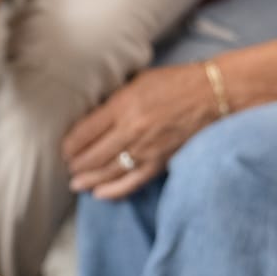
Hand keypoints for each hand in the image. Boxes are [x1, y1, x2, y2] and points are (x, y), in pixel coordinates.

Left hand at [62, 64, 217, 198]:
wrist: (212, 94)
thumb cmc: (174, 82)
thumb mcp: (137, 81)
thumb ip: (114, 100)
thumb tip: (91, 116)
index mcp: (122, 105)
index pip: (84, 132)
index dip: (70, 145)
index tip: (64, 149)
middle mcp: (131, 129)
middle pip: (92, 155)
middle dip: (76, 164)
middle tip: (68, 167)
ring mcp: (146, 149)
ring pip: (108, 171)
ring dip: (88, 180)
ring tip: (76, 183)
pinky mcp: (160, 162)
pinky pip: (132, 182)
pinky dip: (114, 190)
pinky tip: (99, 194)